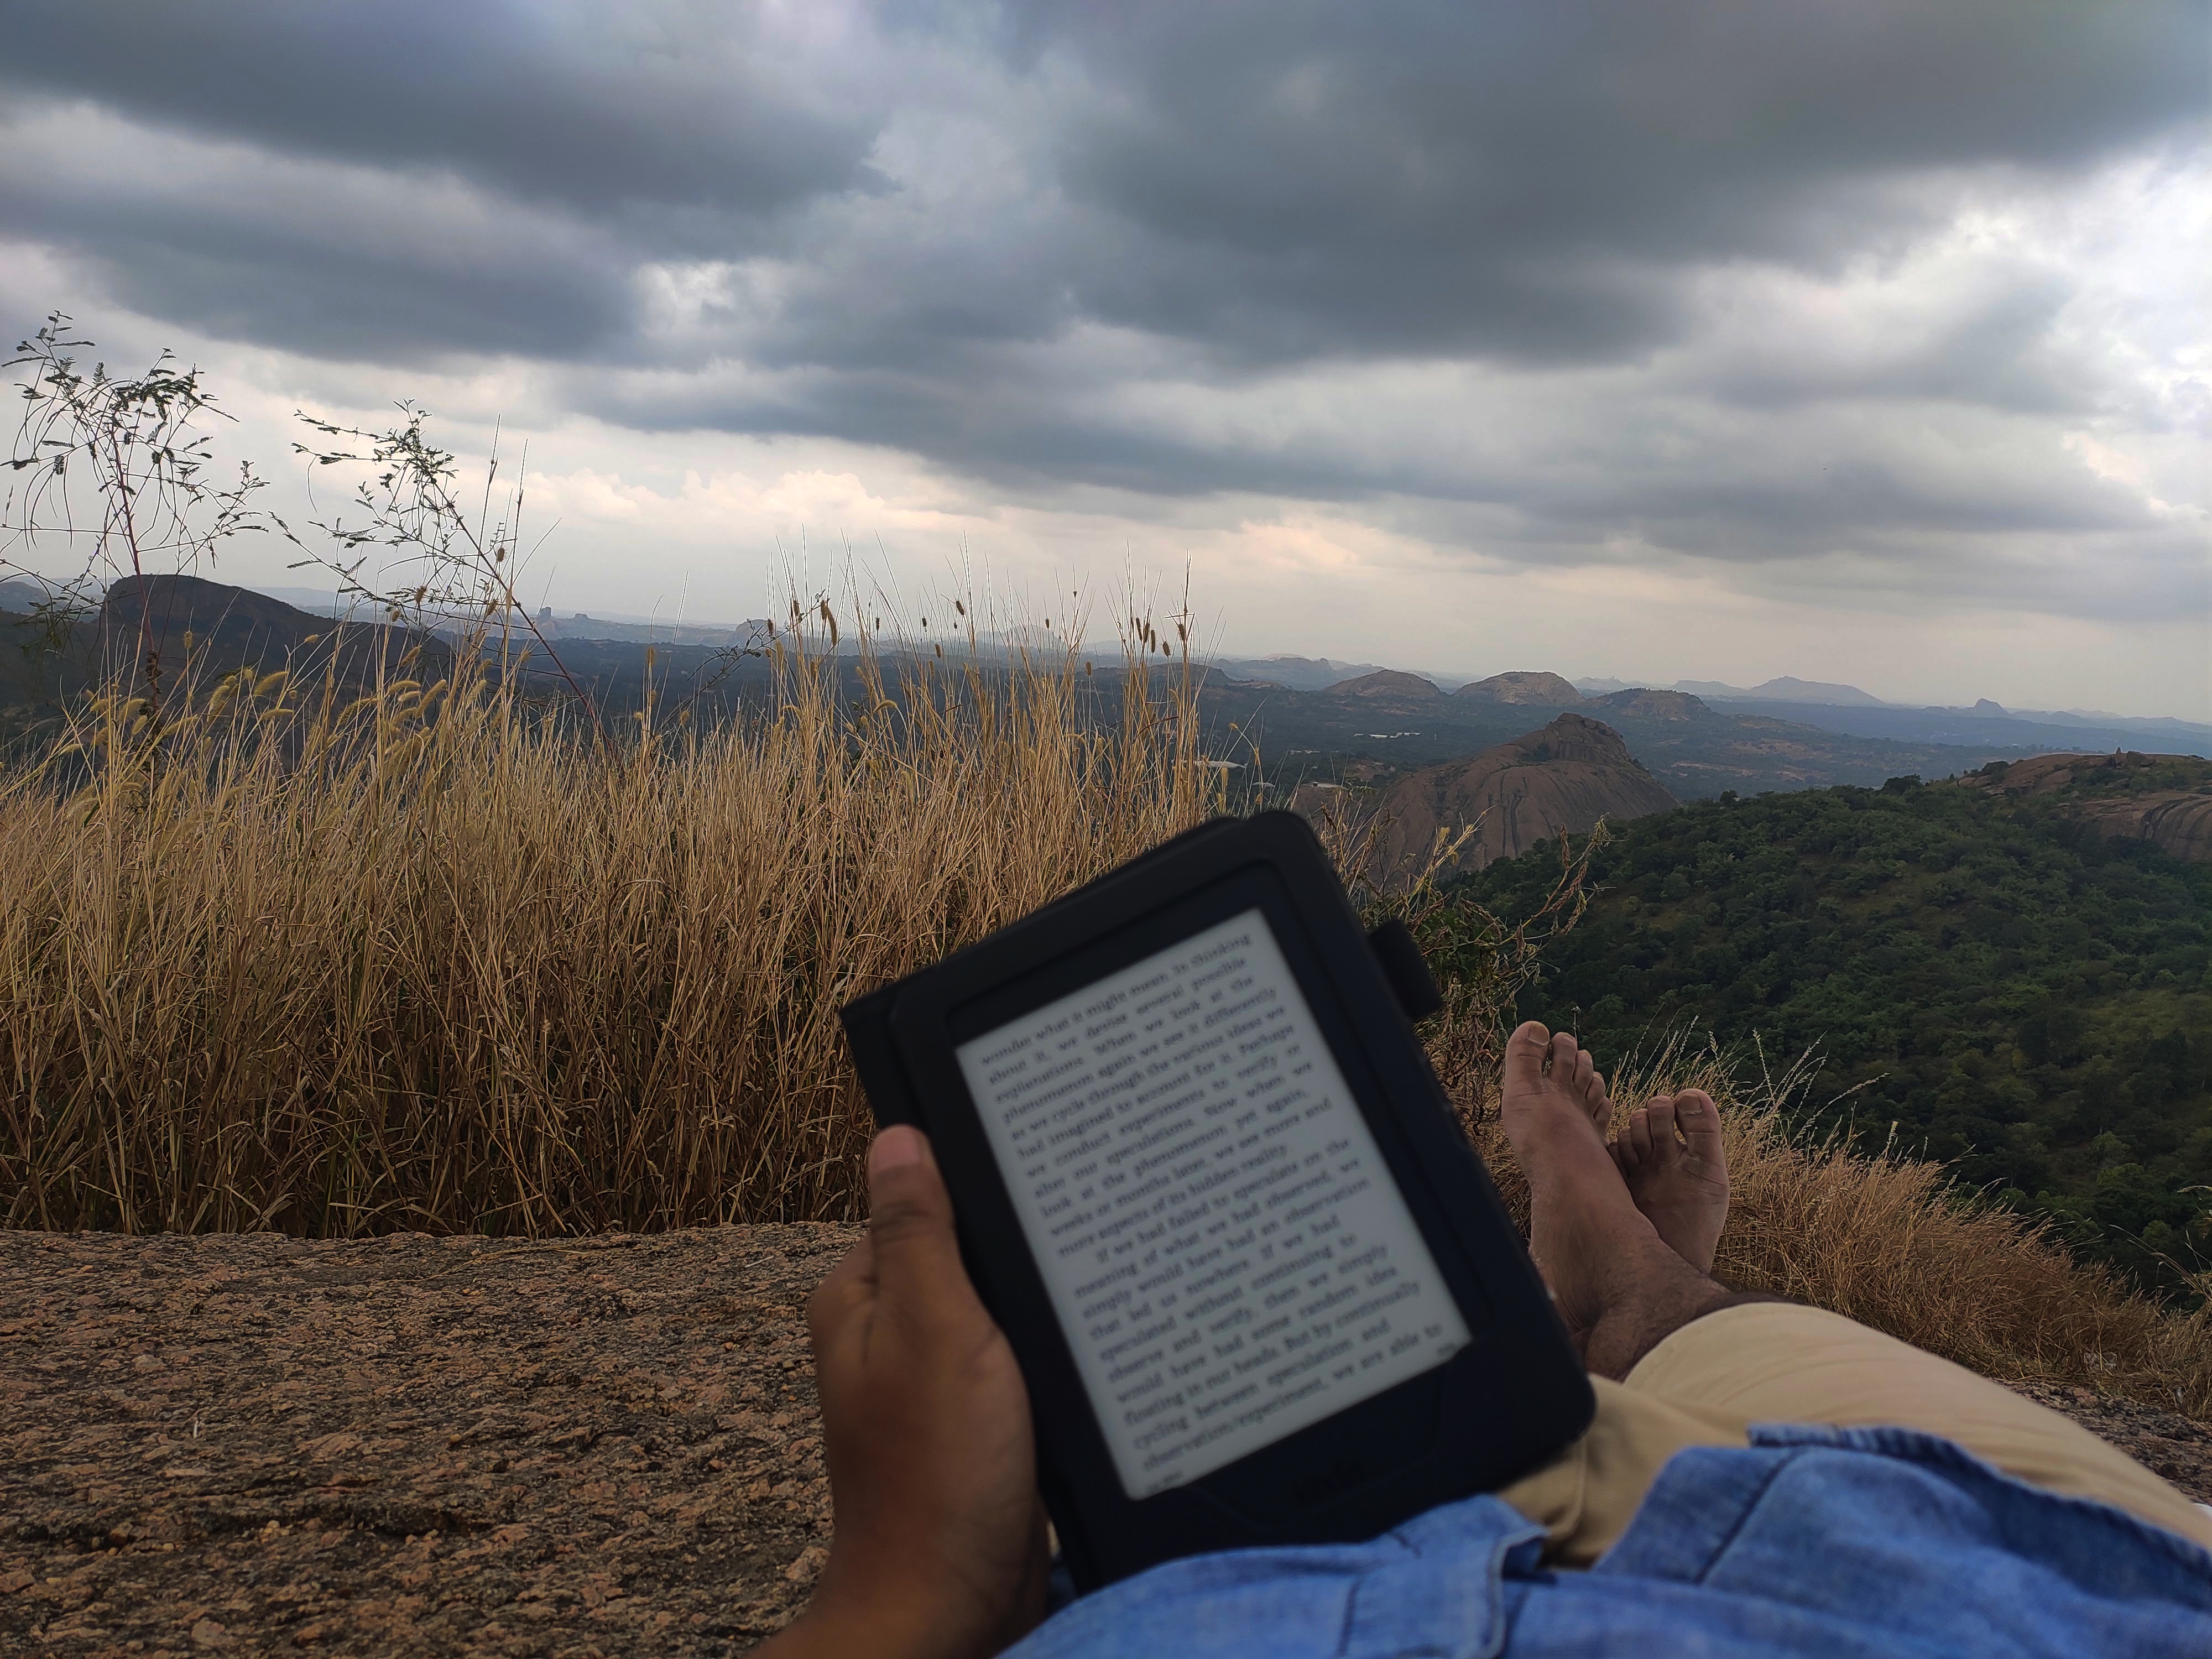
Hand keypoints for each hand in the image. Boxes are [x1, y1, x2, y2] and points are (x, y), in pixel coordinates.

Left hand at [759, 1127, 1049, 1658]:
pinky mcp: (981, 1418)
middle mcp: (890, 1331)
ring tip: (1100, 1273)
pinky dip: (1048, 1348)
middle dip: (1018, 1243)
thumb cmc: (936, 1477)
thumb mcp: (932, 1330)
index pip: (921, 1201)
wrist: (952, 1606)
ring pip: (996, 1305)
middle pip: (964, 1250)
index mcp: (861, 1296)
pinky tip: (1094, 1337)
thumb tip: (897, 1136)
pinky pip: (1016, 1357)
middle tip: (1088, 1219)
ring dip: (1039, 1298)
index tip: (1042, 1164)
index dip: (981, 1183)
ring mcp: (936, 1378)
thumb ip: (919, 1233)